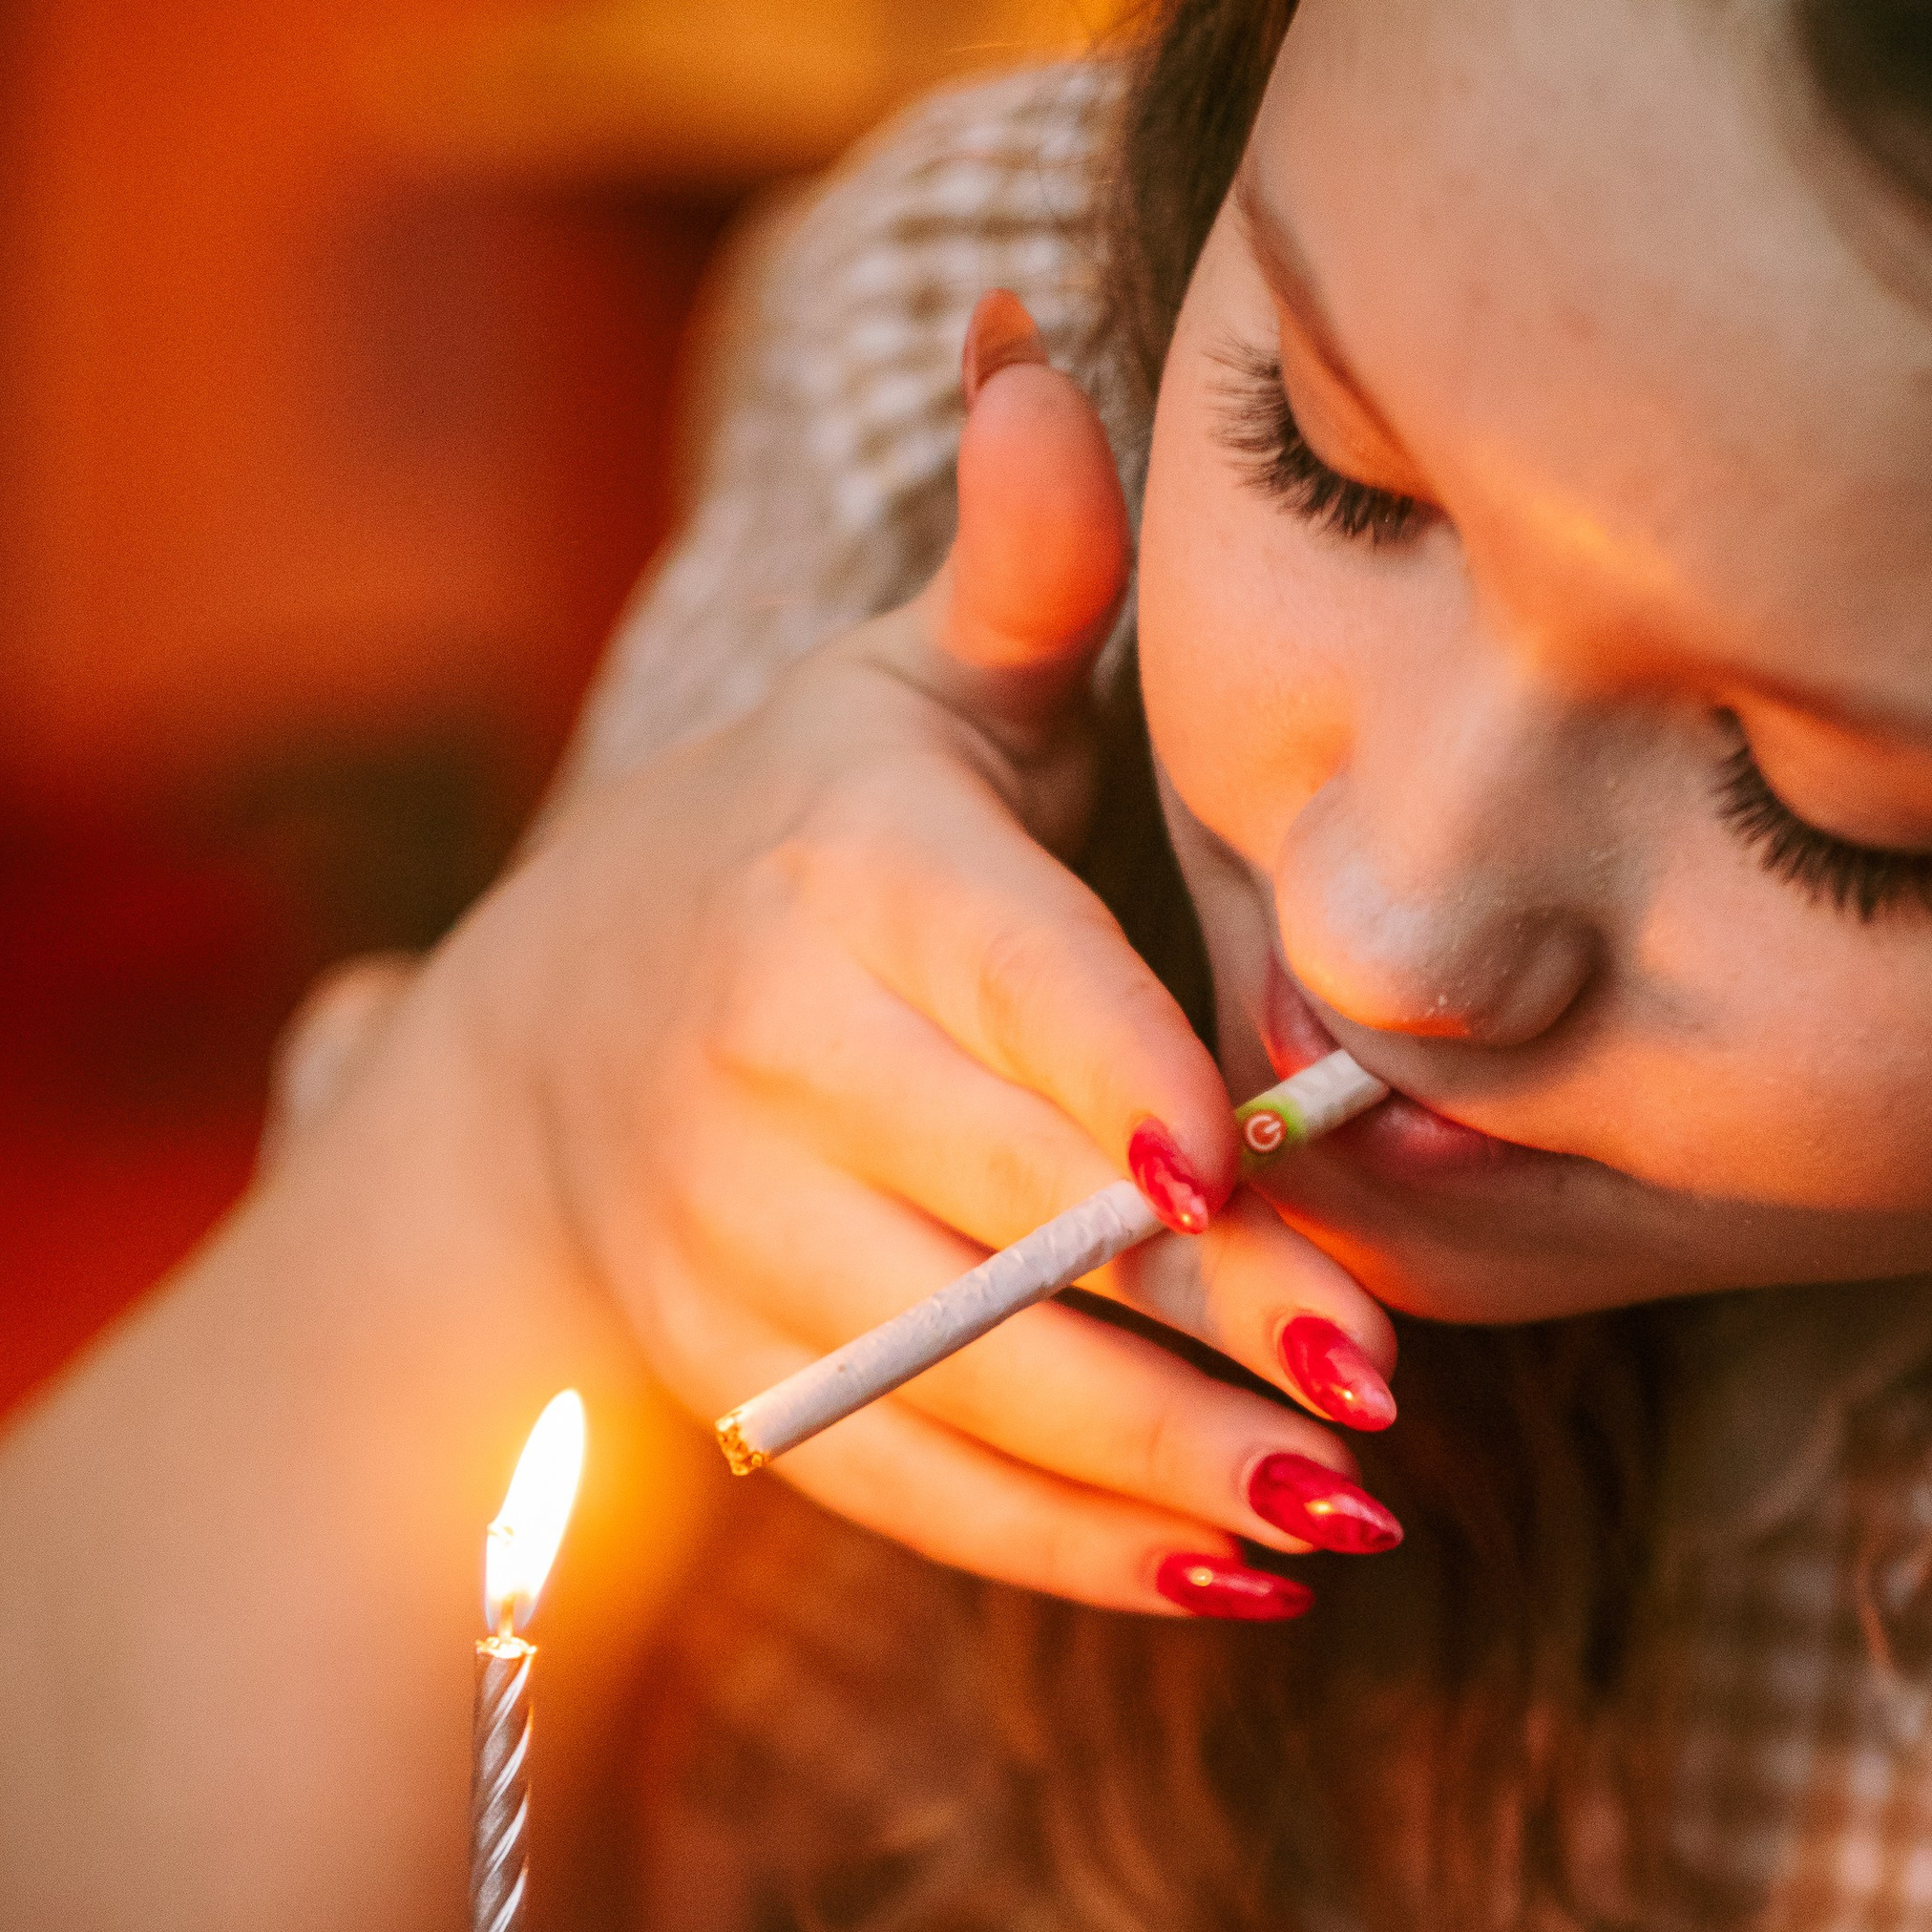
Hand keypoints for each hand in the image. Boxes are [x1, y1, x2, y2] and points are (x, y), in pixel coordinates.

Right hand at [440, 298, 1402, 1615]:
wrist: (550, 1059)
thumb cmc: (797, 846)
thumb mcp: (901, 696)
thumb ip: (1021, 573)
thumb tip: (1050, 359)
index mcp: (837, 871)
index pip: (995, 980)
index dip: (1108, 1077)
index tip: (1230, 1158)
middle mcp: (763, 1064)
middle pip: (1008, 1204)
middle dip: (1202, 1303)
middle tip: (1381, 1378)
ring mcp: (737, 1243)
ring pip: (966, 1379)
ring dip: (1162, 1460)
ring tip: (1347, 1510)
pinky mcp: (746, 1385)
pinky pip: (918, 1489)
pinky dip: (1075, 1548)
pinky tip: (1236, 1572)